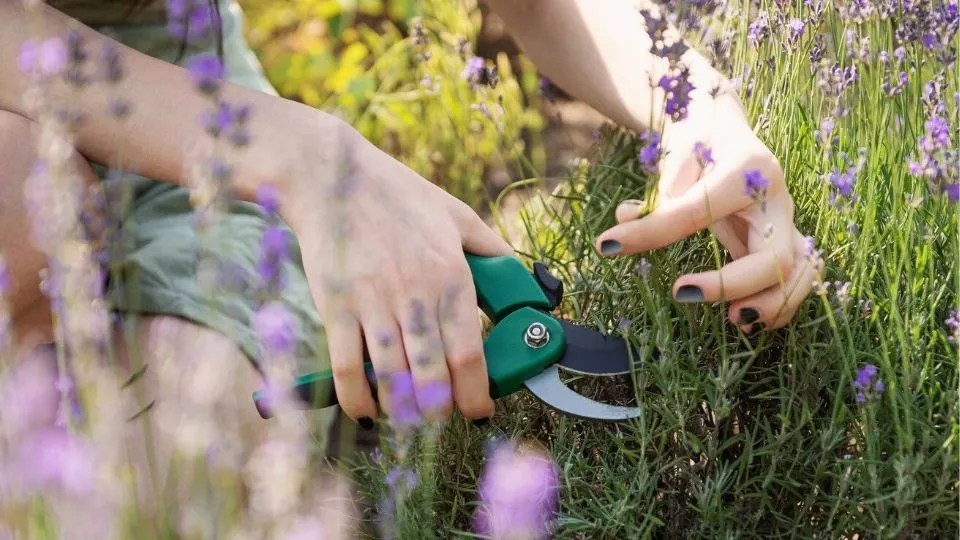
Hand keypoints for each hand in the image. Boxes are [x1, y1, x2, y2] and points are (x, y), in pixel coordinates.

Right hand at [280, 122, 512, 425]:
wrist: (333, 178)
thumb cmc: (397, 194)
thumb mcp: (456, 213)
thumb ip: (489, 247)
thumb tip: (519, 274)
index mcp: (451, 274)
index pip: (468, 352)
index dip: (476, 393)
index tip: (479, 410)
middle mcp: (415, 294)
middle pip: (433, 375)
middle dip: (441, 411)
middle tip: (443, 419)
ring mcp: (373, 302)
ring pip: (392, 378)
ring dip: (403, 411)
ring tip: (410, 421)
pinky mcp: (336, 307)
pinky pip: (347, 367)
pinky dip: (357, 398)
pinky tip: (366, 410)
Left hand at [595, 93, 822, 331]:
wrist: (725, 128)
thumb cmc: (699, 138)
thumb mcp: (675, 153)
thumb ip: (658, 190)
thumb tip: (625, 221)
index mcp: (748, 169)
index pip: (696, 211)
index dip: (652, 233)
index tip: (608, 245)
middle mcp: (778, 199)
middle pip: (776, 257)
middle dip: (734, 285)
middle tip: (681, 292)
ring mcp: (785, 224)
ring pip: (800, 274)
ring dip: (772, 304)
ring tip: (734, 321)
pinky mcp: (780, 242)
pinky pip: (794, 279)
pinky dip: (778, 303)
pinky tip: (744, 317)